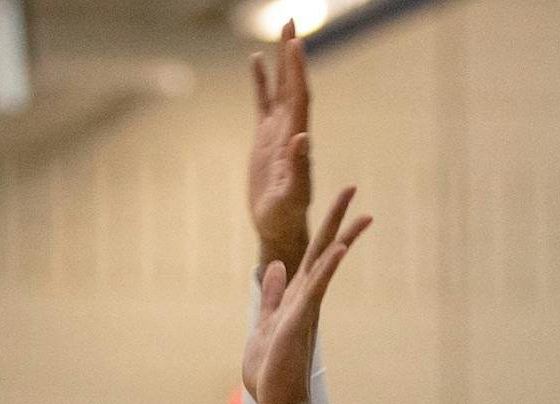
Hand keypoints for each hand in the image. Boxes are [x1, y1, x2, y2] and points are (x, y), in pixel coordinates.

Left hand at [243, 185, 370, 403]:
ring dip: (342, 238)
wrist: (275, 401)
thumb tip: (275, 267)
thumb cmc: (270, 370)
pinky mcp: (300, 321)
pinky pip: (316, 289)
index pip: (313, 256)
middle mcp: (305, 299)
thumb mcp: (264, 324)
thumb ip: (272, 296)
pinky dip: (327, 268)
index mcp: (296, 298)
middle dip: (337, 220)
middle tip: (354, 188)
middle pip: (324, 251)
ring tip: (361, 214)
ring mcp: (305, 309)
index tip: (340, 203)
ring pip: (325, 266)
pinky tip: (340, 249)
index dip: (324, 229)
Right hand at [248, 21, 312, 274]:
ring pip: (281, 86)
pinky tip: (256, 62)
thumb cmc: (286, 217)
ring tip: (282, 29)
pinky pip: (263, 102)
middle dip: (292, 52)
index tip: (295, 43)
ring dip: (281, 59)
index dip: (298, 70)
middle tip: (291, 20)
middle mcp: (291, 129)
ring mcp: (278, 131)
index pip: (300, 96)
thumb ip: (299, 168)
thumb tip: (303, 138)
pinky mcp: (265, 138)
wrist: (279, 226)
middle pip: (294, 82)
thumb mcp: (293, 196)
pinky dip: (261, 81)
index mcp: (298, 139)